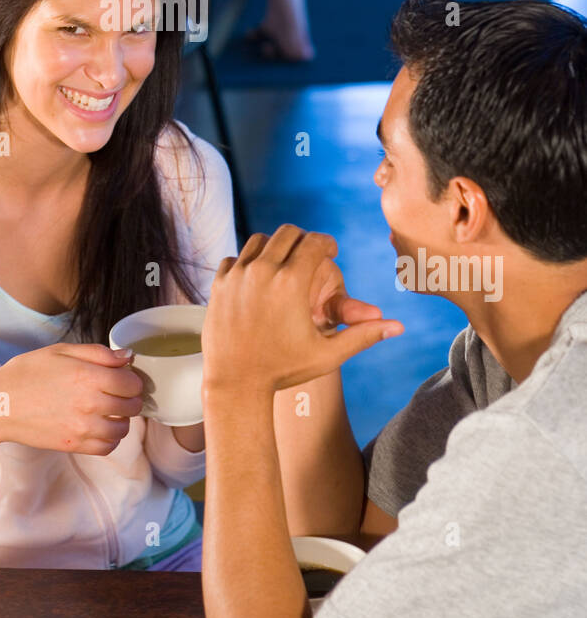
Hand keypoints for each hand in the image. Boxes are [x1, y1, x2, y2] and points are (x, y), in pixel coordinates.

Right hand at [0, 343, 143, 454]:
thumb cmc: (27, 373)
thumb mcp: (61, 351)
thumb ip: (98, 353)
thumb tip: (128, 357)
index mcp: (89, 376)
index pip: (132, 383)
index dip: (132, 379)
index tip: (124, 378)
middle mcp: (90, 404)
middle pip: (132, 406)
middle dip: (129, 398)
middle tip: (117, 393)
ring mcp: (83, 427)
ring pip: (123, 429)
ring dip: (121, 419)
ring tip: (109, 410)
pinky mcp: (74, 445)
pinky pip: (107, 447)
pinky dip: (110, 438)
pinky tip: (99, 426)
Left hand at [203, 226, 403, 395]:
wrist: (234, 384)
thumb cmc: (284, 371)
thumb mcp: (327, 354)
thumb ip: (363, 335)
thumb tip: (398, 327)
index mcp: (291, 282)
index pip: (314, 242)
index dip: (327, 243)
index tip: (331, 250)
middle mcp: (262, 271)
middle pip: (287, 233)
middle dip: (302, 239)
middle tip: (309, 253)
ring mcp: (237, 275)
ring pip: (259, 240)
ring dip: (274, 247)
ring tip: (284, 263)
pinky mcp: (218, 283)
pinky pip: (234, 258)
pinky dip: (247, 262)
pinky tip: (257, 278)